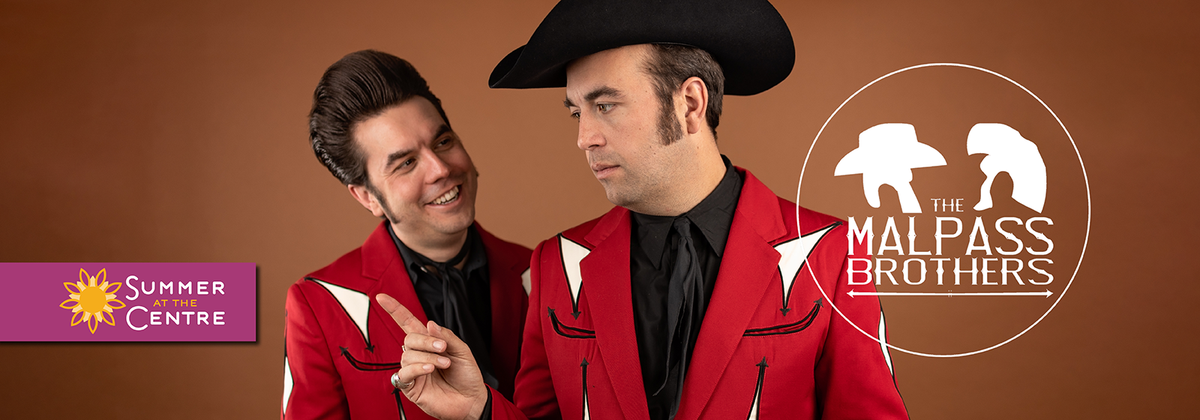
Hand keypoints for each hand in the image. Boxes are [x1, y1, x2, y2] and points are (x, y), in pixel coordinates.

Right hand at [377, 293, 488, 419]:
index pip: (407, 322)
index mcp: (429, 343)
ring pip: (407, 354)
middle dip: (426, 341)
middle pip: (409, 337)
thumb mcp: (462, 351)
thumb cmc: (467, 376)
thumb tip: (429, 324)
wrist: (471, 399)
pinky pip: (405, 373)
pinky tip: (429, 369)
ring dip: (427, 356)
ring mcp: (413, 370)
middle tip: (443, 349)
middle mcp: (418, 355)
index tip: (381, 298)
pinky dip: (417, 368)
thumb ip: (446, 336)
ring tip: (443, 364)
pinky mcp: (410, 386)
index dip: (395, 310)